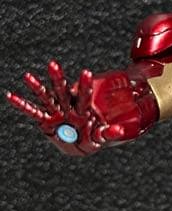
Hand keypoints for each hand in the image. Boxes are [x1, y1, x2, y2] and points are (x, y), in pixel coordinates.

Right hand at [6, 60, 128, 155]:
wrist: (80, 146)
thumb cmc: (91, 138)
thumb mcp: (101, 137)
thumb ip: (108, 133)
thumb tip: (120, 130)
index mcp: (83, 109)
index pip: (84, 95)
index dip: (84, 85)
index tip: (85, 72)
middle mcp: (68, 107)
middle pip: (62, 92)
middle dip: (57, 79)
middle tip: (52, 65)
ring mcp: (56, 112)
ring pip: (46, 98)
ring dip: (37, 88)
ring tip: (28, 77)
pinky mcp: (46, 120)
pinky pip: (33, 113)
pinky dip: (22, 105)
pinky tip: (11, 96)